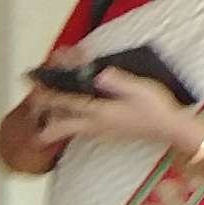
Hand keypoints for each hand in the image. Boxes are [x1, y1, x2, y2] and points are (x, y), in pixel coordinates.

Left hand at [31, 67, 200, 155]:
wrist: (168, 129)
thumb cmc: (155, 108)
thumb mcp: (139, 90)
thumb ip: (117, 81)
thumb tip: (98, 72)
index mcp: (100, 113)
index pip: (66, 104)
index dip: (48, 95)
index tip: (34, 88)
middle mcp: (94, 125)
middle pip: (57, 128)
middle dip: (43, 115)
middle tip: (35, 101)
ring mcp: (98, 131)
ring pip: (66, 128)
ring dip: (55, 116)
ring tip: (49, 102)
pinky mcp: (104, 132)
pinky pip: (78, 126)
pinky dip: (69, 116)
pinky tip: (72, 106)